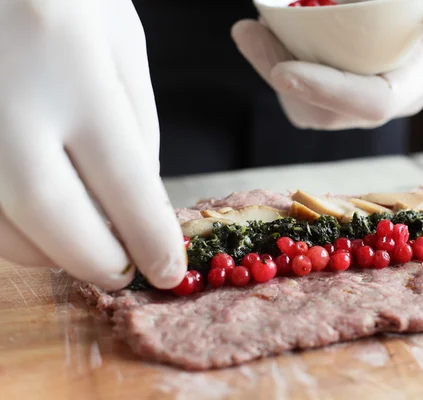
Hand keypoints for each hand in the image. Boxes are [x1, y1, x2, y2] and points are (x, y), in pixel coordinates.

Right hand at [0, 0, 186, 289]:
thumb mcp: (117, 36)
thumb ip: (136, 121)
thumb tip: (136, 203)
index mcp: (67, 59)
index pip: (122, 179)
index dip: (149, 237)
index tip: (167, 268)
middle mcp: (0, 94)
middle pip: (49, 212)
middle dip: (94, 259)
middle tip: (124, 273)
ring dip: (46, 251)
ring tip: (83, 247)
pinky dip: (7, 229)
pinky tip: (35, 222)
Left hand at [232, 0, 422, 129]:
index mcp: (415, 83)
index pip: (370, 103)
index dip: (326, 91)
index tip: (282, 69)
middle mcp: (386, 104)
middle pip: (326, 113)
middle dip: (280, 77)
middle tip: (247, 32)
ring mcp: (359, 105)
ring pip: (306, 110)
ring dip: (270, 74)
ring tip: (251, 33)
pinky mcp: (338, 99)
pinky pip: (301, 100)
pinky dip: (276, 72)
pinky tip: (264, 41)